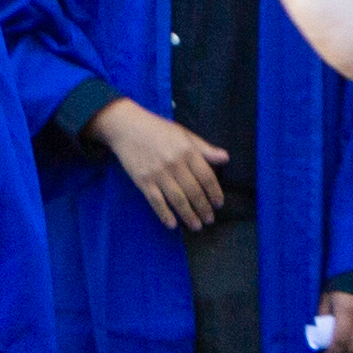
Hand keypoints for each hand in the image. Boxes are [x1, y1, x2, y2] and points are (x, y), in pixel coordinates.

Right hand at [91, 99, 231, 234]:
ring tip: (196, 226)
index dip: (214, 193)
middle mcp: (174, 164)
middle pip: (194, 192)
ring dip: (188, 215)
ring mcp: (158, 174)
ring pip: (177, 200)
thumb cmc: (158, 129)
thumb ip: (205, 148)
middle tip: (209, 220)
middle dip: (203, 208)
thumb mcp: (184, 134)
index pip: (206, 177)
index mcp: (187, 151)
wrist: (126, 127)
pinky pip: (156, 202)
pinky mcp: (143, 181)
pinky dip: (165, 214)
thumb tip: (226, 158)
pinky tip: (172, 225)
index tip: (218, 204)